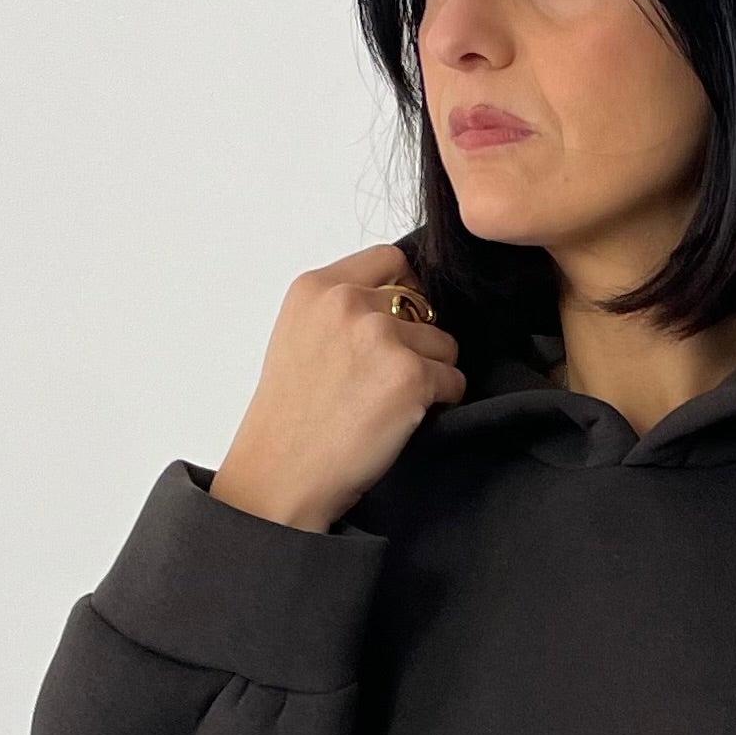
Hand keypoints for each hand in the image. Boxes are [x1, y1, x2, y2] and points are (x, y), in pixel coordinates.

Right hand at [211, 245, 465, 533]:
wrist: (282, 475)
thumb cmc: (290, 418)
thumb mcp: (299, 336)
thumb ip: (341, 309)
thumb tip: (401, 299)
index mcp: (315, 287)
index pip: (390, 259)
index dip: (404, 293)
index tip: (398, 324)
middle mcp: (347, 302)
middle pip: (421, 305)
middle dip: (416, 341)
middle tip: (383, 381)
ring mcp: (381, 337)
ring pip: (444, 344)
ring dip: (430, 373)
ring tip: (388, 403)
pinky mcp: (411, 375)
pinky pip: (454, 380)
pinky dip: (440, 402)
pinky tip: (401, 420)